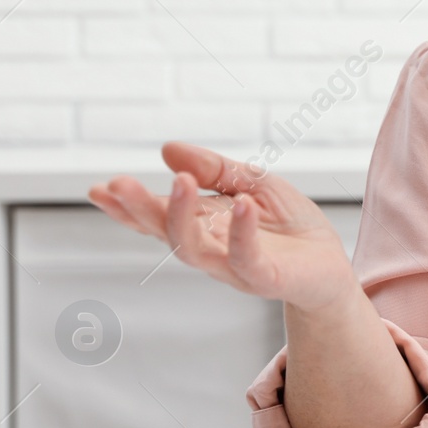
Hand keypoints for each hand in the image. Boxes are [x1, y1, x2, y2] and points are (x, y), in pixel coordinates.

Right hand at [87, 141, 357, 311]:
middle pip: (166, 233)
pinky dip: (241, 232)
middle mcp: (211, 249)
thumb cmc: (290, 226)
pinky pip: (247, 258)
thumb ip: (216, 170)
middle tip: (117, 184)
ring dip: (182, 216)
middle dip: (140, 210)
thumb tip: (168, 149)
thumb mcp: (254, 183)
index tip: (97, 189)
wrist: (330, 265)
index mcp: (203, 226)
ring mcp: (234, 267)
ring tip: (179, 181)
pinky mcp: (265, 278)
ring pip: (194, 250)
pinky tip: (239, 203)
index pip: (158, 217)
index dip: (127, 206)